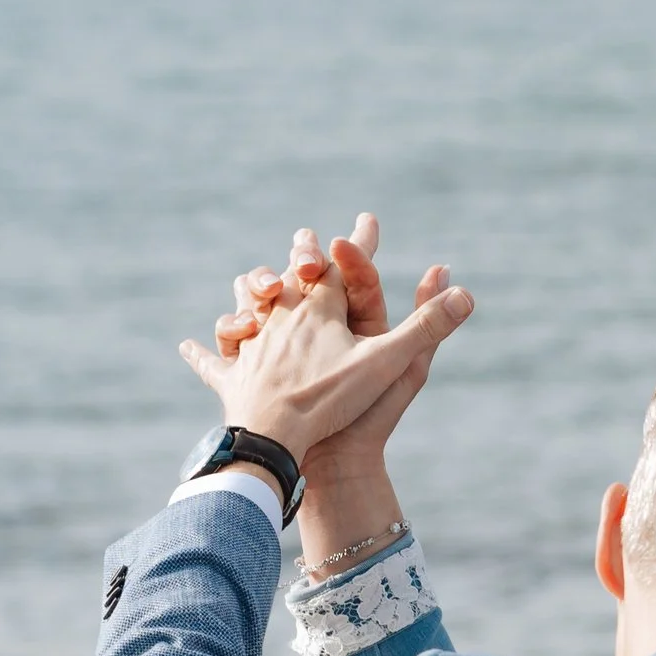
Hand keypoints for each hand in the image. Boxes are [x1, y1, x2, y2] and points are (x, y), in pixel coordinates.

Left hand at [180, 216, 469, 469]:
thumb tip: (466, 293)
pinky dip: (205, 353)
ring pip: (248, 304)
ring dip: (254, 293)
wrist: (274, 435)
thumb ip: (428, 328)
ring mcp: (254, 344)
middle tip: (311, 245)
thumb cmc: (331, 398)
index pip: (344, 268)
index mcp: (320, 309)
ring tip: (260, 289)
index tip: (368, 219)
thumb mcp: (391, 364)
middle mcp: (282, 316)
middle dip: (305, 256)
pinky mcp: (233, 376)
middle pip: (292, 276)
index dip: (359, 244)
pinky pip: (215, 360)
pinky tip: (188, 347)